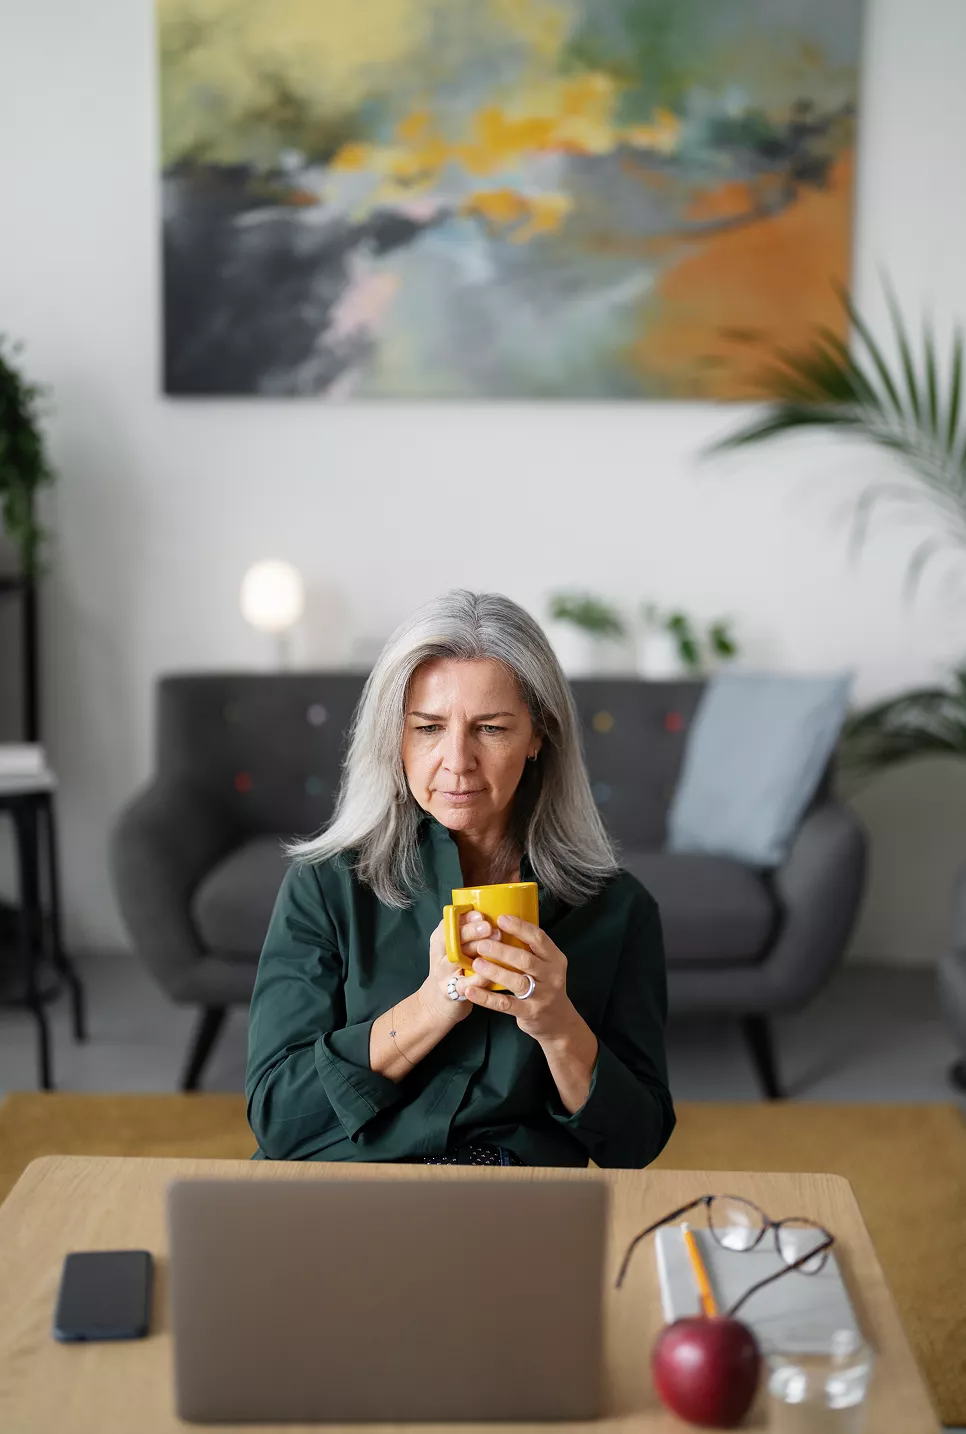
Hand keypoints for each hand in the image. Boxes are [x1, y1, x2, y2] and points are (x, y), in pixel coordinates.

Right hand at [419, 915, 491, 1025]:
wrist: (440, 1000)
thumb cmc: (457, 967)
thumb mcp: (458, 946)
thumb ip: (470, 932)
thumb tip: (498, 911)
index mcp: (441, 938)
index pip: (448, 922)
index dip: (464, 917)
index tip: (480, 913)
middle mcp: (439, 954)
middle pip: (451, 939)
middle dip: (470, 932)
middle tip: (489, 927)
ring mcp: (443, 973)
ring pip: (455, 959)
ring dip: (474, 952)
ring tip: (493, 948)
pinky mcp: (450, 992)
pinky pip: (463, 985)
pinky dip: (476, 980)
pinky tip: (489, 975)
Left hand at [455, 913, 577, 1043]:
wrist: (558, 1021)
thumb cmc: (545, 986)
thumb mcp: (547, 966)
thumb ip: (531, 950)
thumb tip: (501, 925)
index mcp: (555, 959)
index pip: (539, 939)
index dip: (520, 927)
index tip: (501, 919)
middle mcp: (552, 976)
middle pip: (525, 960)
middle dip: (502, 950)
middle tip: (481, 943)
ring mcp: (542, 996)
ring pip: (516, 981)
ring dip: (494, 971)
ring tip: (476, 963)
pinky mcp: (530, 1012)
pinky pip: (505, 1004)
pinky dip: (486, 998)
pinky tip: (471, 990)